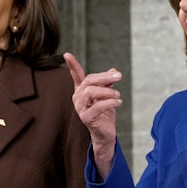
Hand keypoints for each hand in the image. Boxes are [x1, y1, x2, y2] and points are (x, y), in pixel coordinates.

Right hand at [63, 52, 122, 177]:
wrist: (106, 133)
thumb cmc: (105, 113)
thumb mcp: (108, 95)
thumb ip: (108, 83)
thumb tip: (114, 70)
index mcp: (82, 91)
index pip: (76, 76)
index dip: (72, 65)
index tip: (66, 54)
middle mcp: (78, 98)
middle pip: (88, 82)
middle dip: (104, 77)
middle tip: (119, 76)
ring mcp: (80, 108)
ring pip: (90, 92)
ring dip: (107, 91)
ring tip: (118, 94)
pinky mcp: (86, 118)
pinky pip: (97, 106)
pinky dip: (109, 102)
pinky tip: (118, 102)